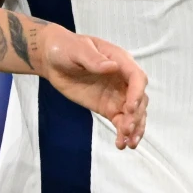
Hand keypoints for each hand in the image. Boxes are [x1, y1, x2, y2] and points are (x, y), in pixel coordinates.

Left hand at [36, 24, 146, 147]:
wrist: (53, 60)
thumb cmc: (66, 48)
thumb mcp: (77, 50)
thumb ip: (93, 59)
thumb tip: (112, 67)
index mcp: (119, 61)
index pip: (137, 77)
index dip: (136, 93)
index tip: (129, 108)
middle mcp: (123, 79)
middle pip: (139, 98)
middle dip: (136, 115)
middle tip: (125, 129)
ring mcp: (117, 94)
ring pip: (134, 113)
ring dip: (134, 128)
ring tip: (127, 143)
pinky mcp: (108, 107)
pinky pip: (121, 121)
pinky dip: (123, 133)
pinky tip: (121, 144)